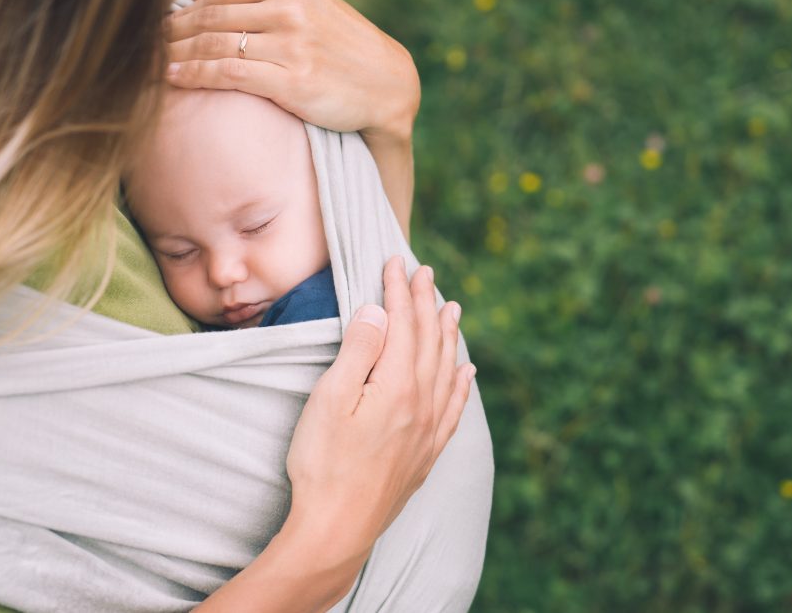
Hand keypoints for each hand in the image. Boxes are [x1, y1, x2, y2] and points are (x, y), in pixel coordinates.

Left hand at [164, 0, 421, 144]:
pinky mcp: (293, 78)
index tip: (153, 27)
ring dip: (175, 55)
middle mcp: (289, 7)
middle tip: (139, 47)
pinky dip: (195, 75)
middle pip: (211, 19)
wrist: (388, 85)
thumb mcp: (302, 9)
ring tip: (147, 65)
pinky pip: (229, 74)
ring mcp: (292, 43)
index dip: (180, 13)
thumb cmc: (341, 49)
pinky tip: (172, 79)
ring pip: (214, 45)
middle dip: (170, 34)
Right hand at [284, 257, 474, 559]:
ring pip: (447, 369)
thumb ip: (358, 350)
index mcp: (397, 385)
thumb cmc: (324, 462)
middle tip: (425, 273)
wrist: (337, 528)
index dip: (399, 290)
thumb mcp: (331, 398)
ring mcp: (428, 430)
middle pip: (430, 341)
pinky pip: (455, 408)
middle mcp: (423, 404)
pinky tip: (467, 372)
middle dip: (427, 302)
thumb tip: (377, 310)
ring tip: (452, 308)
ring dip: (448, 335)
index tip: (395, 262)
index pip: (403, 324)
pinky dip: (462, 383)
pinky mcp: (426, 453)